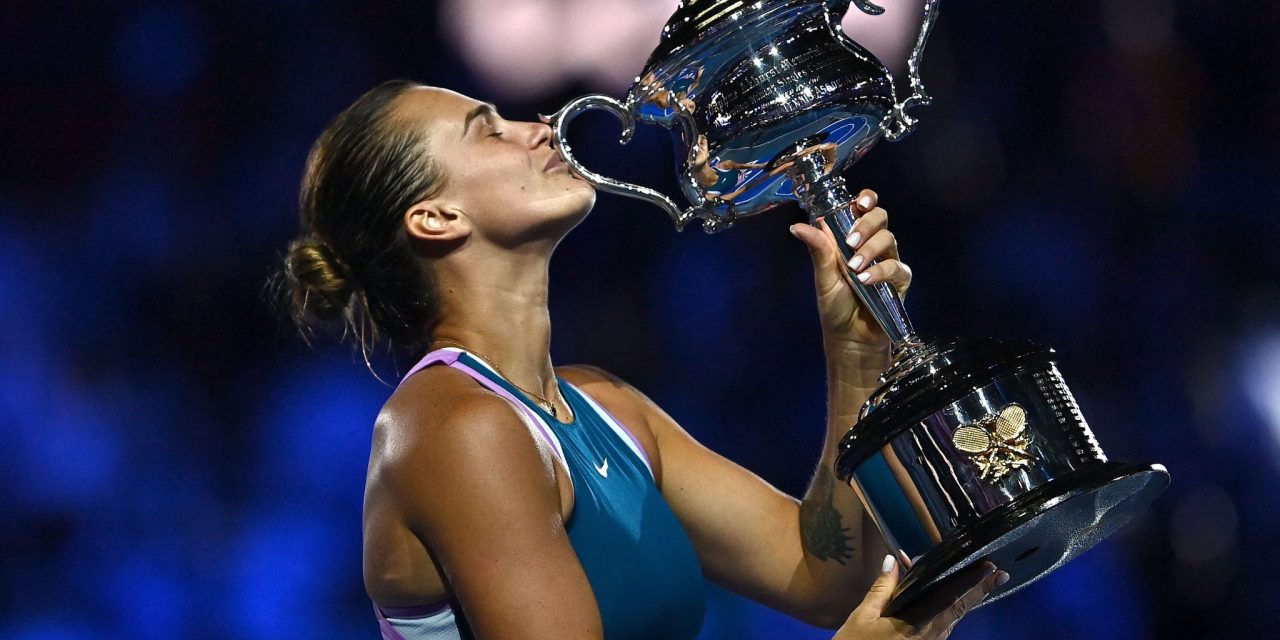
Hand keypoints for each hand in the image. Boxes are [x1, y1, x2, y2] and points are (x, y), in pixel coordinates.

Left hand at [790, 189, 911, 348]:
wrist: (849, 337)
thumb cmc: (835, 305)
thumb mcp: (822, 277)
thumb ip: (818, 250)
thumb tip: (797, 226)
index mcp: (851, 238)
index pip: (863, 209)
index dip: (866, 199)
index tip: (860, 202)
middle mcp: (871, 244)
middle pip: (880, 217)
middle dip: (866, 224)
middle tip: (850, 241)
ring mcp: (887, 260)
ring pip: (888, 238)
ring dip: (870, 250)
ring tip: (854, 268)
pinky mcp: (899, 280)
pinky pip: (896, 267)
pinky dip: (880, 272)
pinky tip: (866, 281)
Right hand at [833, 556, 1006, 639]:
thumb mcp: (862, 617)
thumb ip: (881, 590)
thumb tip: (893, 561)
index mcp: (916, 623)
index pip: (950, 598)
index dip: (971, 582)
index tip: (990, 568)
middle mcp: (931, 636)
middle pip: (960, 609)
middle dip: (980, 591)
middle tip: (1000, 574)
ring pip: (954, 618)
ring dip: (966, 599)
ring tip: (978, 581)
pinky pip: (943, 626)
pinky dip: (948, 609)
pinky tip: (946, 599)